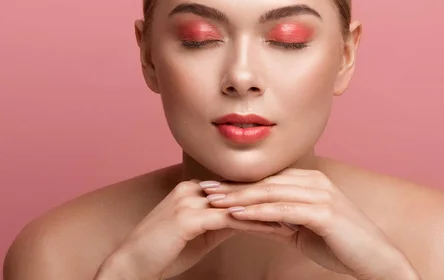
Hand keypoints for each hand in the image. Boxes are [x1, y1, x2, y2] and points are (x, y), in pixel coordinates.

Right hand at [94, 180, 288, 279]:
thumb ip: (220, 222)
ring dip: (269, 210)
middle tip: (301, 204)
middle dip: (272, 199)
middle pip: (241, 191)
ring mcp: (189, 200)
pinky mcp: (188, 217)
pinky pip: (230, 219)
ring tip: (296, 216)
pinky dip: (254, 224)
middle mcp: (192, 189)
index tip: (290, 201)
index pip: (237, 188)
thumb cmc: (163, 252)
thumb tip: (246, 219)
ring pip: (239, 203)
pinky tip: (274, 229)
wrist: (130, 266)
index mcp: (194, 189)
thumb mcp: (197, 234)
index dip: (265, 195)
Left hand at [204, 169, 418, 279]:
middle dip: (232, 186)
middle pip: (265, 182)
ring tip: (212, 201)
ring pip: (270, 192)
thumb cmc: (342, 245)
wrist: (376, 259)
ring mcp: (321, 194)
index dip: (239, 183)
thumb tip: (251, 218)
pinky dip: (258, 211)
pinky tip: (237, 213)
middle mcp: (315, 181)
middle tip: (202, 189)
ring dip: (239, 196)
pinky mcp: (324, 211)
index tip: (213, 188)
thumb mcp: (305, 230)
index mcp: (312, 182)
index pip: (268, 180)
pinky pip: (283, 209)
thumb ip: (281, 220)